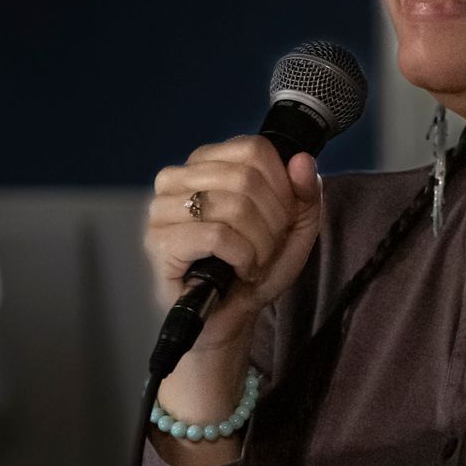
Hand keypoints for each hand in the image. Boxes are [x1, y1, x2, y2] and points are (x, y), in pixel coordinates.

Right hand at [145, 137, 321, 353]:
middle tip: (268, 248)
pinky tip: (240, 270)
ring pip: (233, 205)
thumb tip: (303, 160)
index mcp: (206, 163)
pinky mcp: (159, 241)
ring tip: (255, 261)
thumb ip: (306, 193)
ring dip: (260, 243)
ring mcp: (162, 208)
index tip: (282, 220)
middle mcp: (177, 178)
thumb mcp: (295, 229)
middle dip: (273, 220)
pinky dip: (243, 258)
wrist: (229, 316)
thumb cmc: (255, 267)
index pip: (254, 149)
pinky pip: (217, 236)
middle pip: (246, 177)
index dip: (282, 187)